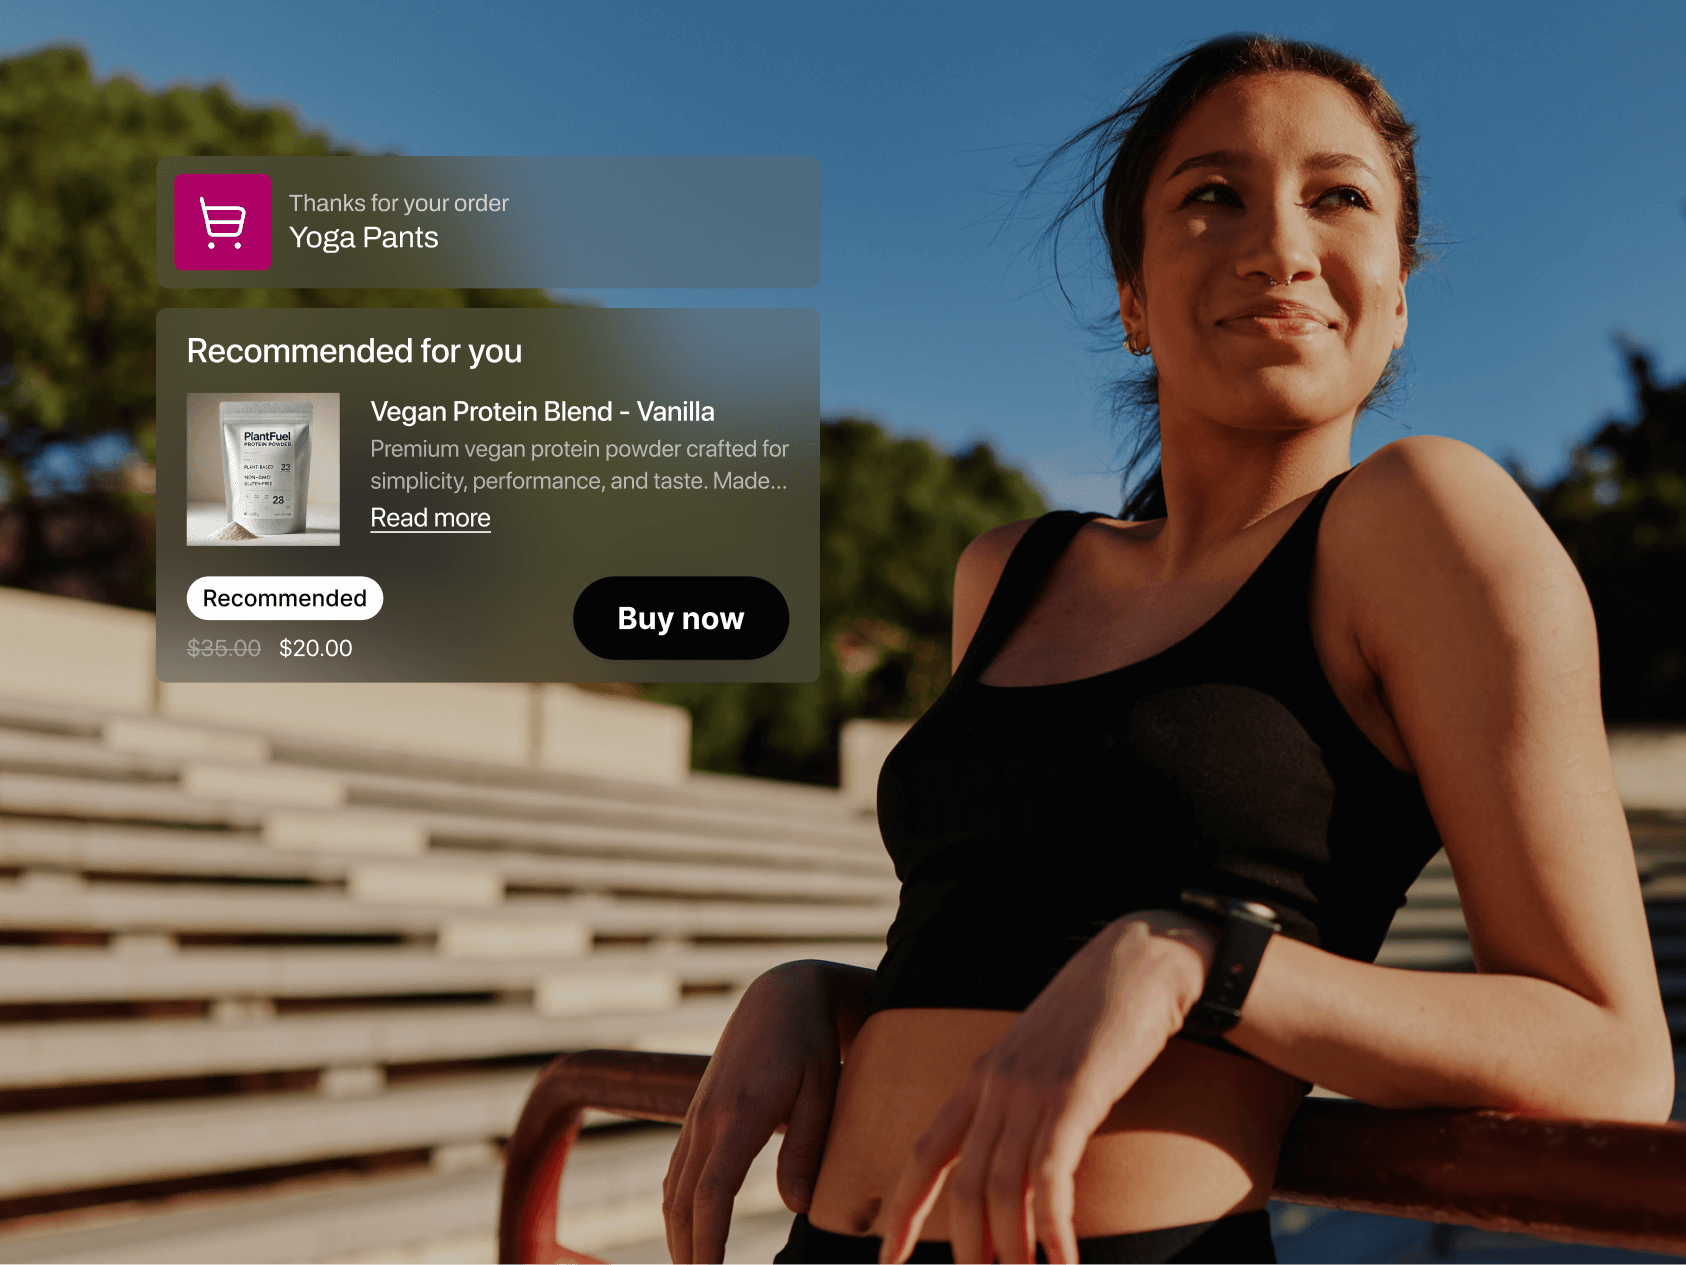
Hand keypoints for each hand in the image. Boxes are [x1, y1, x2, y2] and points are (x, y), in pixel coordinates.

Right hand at [663, 961, 854, 1264]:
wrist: (780, 997)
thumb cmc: (810, 1044)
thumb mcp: (822, 1091)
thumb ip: (808, 1148)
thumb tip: (796, 1206)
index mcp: (740, 1115)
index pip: (712, 1195)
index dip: (708, 1245)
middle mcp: (708, 1118)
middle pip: (684, 1203)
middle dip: (688, 1255)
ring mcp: (697, 1116)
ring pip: (674, 1191)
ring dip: (679, 1238)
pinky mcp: (697, 1115)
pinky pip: (677, 1173)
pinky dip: (677, 1210)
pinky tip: (687, 1234)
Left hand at [875, 913, 1213, 1264]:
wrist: (1139, 961)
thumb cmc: (1098, 1012)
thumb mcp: (1043, 1056)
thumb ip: (1022, 1099)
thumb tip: (1023, 1156)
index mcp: (981, 1078)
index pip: (924, 1152)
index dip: (902, 1208)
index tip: (885, 1256)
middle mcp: (995, 1086)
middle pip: (961, 1185)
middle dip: (966, 1249)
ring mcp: (1032, 1090)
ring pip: (1002, 1188)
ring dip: (1012, 1250)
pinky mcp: (1073, 1095)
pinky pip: (1051, 1176)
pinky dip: (1054, 1229)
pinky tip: (1064, 1262)